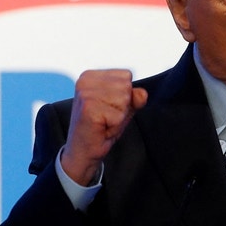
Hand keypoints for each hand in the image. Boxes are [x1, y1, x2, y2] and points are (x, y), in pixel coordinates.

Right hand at [61, 69, 147, 184]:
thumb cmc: (102, 127)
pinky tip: (101, 128)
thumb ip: (135, 97)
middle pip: (126, 87)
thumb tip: (142, 94)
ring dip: (119, 116)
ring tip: (105, 122)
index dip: (125, 96)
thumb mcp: (123, 108)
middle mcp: (85, 81)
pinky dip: (115, 125)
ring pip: (124, 100)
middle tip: (107, 117)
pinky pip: (119, 115)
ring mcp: (85, 94)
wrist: (84, 150)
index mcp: (90, 75)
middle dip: (123, 106)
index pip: (126, 75)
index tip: (109, 107)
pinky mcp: (88, 109)